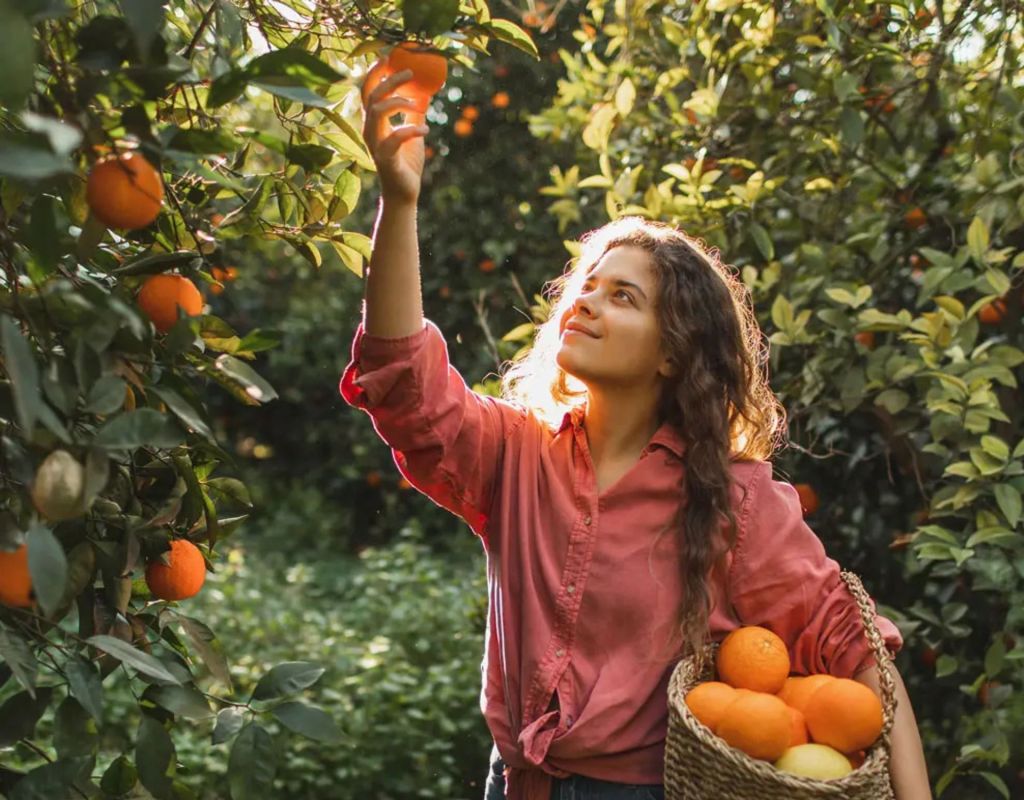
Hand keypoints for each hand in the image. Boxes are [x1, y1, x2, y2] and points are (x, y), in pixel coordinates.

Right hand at [361, 67, 429, 204]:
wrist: (404, 193)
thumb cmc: (406, 162)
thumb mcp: (413, 132)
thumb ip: (414, 112)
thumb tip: (425, 91)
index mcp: (374, 123)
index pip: (368, 91)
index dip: (375, 72)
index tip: (389, 56)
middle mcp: (370, 131)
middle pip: (371, 96)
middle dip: (388, 80)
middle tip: (409, 72)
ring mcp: (375, 145)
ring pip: (376, 112)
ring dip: (396, 101)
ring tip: (415, 102)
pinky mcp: (385, 158)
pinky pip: (395, 138)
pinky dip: (411, 130)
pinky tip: (425, 131)